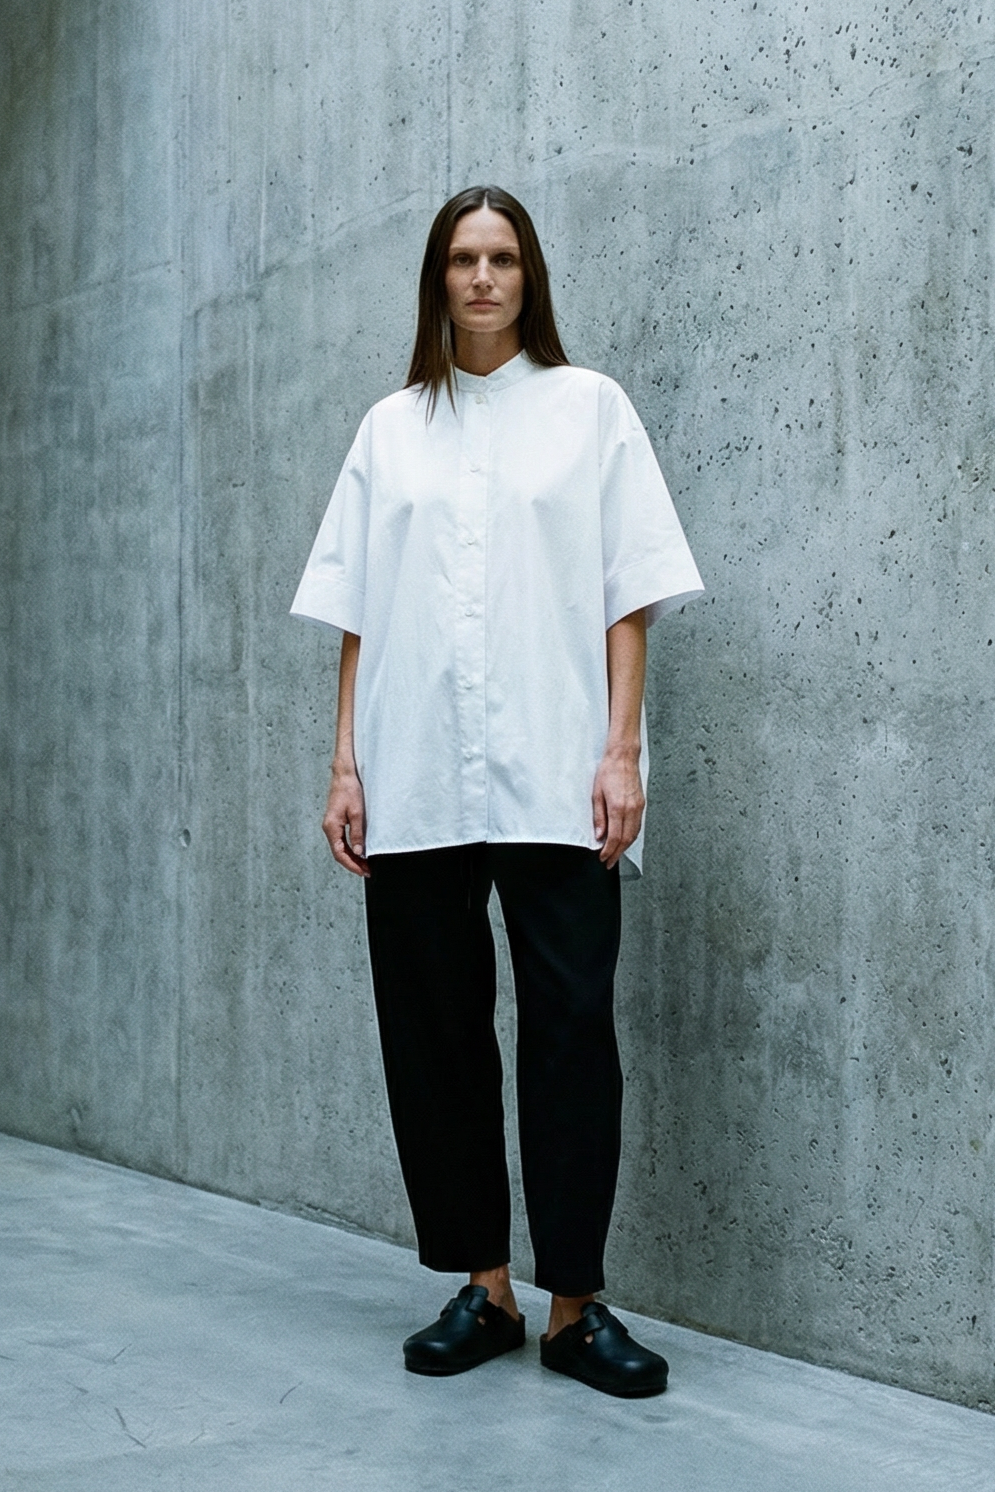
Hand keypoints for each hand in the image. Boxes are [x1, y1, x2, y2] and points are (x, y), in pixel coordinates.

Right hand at [322, 760, 369, 876]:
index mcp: (331, 827)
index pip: (339, 853)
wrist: (344, 774)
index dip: (351, 865)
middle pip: (339, 852)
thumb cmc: (349, 790)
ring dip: (352, 857)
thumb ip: (357, 834)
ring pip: (340, 847)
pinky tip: (359, 851)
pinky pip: (341, 840)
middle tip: (367, 871)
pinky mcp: (336, 821)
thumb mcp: (357, 813)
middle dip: (353, 863)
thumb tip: (358, 851)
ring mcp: (331, 825)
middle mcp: (329, 828)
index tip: (363, 871)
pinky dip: (350, 848)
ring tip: (365, 864)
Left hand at [592, 744, 643, 869]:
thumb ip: (598, 817)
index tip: (603, 858)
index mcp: (618, 808)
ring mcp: (638, 807)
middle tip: (609, 862)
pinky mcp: (641, 804)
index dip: (609, 851)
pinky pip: (637, 825)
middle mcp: (631, 809)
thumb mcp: (596, 794)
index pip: (615, 837)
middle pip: (626, 839)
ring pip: (634, 834)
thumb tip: (599, 835)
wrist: (623, 757)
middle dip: (617, 853)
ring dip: (625, 847)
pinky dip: (631, 836)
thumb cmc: (608, 771)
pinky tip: (624, 839)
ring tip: (616, 854)